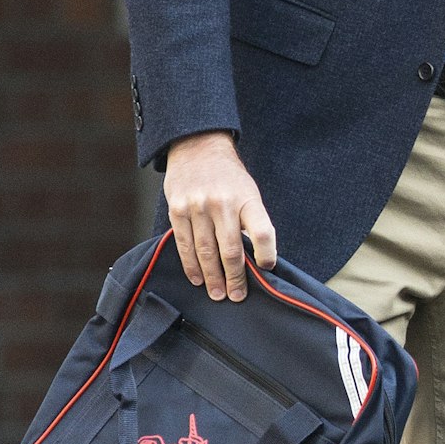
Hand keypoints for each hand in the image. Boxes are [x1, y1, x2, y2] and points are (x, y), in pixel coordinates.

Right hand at [164, 131, 276, 300]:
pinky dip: (191, 265)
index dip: (266, 253)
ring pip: (206, 252)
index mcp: (247, 200)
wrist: (197, 147)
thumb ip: (252, 222)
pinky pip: (184, 244)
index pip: (262, 231)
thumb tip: (258, 259)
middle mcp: (223, 203)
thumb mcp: (249, 192)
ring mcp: (198, 206)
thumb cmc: (229, 178)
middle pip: (231, 250)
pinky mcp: (177, 210)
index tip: (266, 269)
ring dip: (212, 277)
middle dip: (235, 278)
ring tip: (217, 294)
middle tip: (236, 296)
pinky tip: (197, 278)